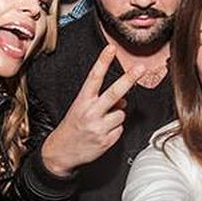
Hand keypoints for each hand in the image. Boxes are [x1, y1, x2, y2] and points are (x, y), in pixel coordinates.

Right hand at [41, 46, 142, 175]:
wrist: (60, 152)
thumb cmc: (72, 127)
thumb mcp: (81, 109)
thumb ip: (102, 102)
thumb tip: (123, 101)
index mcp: (82, 101)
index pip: (94, 77)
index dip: (103, 61)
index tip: (110, 48)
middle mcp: (91, 112)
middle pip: (114, 93)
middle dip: (129, 79)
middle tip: (141, 68)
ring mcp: (99, 127)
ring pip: (121, 114)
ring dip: (116, 117)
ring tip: (102, 123)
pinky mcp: (106, 141)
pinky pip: (120, 130)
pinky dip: (115, 131)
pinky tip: (103, 134)